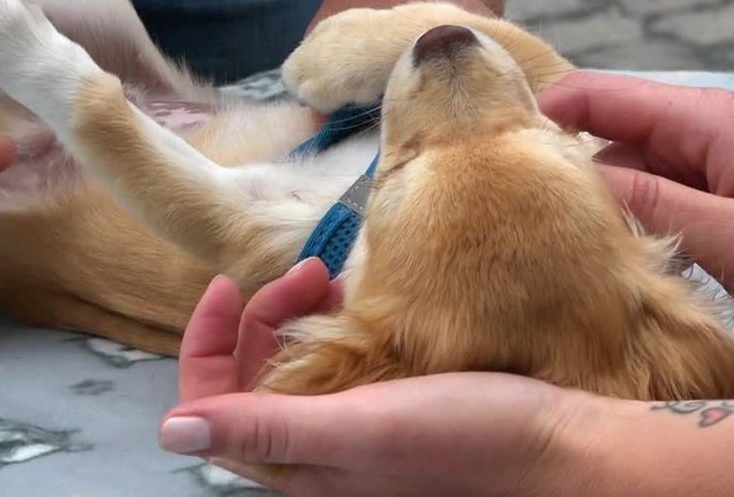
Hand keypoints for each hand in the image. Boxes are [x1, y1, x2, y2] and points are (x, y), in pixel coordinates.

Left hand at [158, 259, 578, 495]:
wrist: (562, 450)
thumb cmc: (468, 440)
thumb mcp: (360, 428)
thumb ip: (266, 427)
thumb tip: (171, 430)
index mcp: (296, 464)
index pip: (208, 403)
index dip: (205, 341)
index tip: (231, 283)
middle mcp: (316, 452)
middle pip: (250, 377)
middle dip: (261, 315)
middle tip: (310, 270)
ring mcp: (352, 432)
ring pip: (294, 366)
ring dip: (301, 315)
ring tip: (340, 277)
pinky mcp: (389, 412)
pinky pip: (339, 365)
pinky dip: (341, 326)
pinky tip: (370, 301)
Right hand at [539, 71, 733, 343]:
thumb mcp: (729, 237)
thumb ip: (646, 204)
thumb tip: (565, 177)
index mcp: (699, 119)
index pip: (593, 94)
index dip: (538, 114)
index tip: (488, 153)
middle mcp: (696, 130)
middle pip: (600, 132)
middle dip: (560, 167)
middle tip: (513, 212)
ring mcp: (704, 164)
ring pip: (621, 170)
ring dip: (593, 203)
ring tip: (551, 240)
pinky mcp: (712, 197)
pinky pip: (649, 197)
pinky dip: (624, 221)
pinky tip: (605, 255)